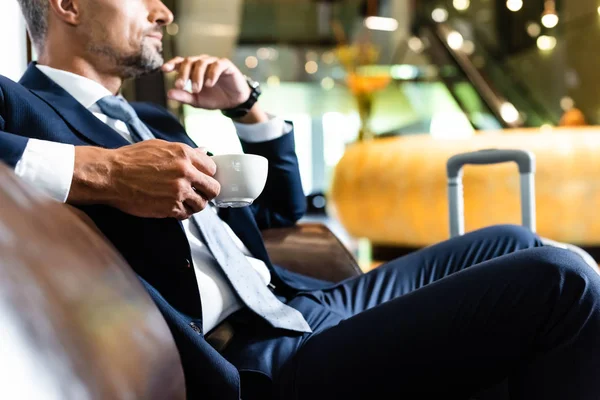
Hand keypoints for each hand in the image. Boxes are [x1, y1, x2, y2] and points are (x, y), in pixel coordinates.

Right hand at [68, 140, 219, 219]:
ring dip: (195, 204)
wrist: (110, 175)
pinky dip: (182, 212)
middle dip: (207, 192)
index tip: (203, 178)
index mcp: (184, 154)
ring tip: (184, 201)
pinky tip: (173, 206)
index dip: (208, 174)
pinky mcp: (170, 207)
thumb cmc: (131, 159)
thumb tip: (204, 152)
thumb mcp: (160, 147)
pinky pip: (186, 214)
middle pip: (213, 188)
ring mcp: (178, 191)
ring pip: (201, 204)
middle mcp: (185, 172)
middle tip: (199, 193)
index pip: (212, 168)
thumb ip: (185, 152)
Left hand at [162, 55, 250, 109]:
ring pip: (202, 63)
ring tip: (196, 89)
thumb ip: (183, 96)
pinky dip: (212, 74)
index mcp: (193, 69)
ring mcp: (214, 62)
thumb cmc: (215, 98)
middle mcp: (202, 63)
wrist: (234, 102)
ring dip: (197, 76)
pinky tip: (209, 84)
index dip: (172, 64)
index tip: (164, 70)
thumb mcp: (197, 100)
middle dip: (183, 74)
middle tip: (180, 86)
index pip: (180, 62)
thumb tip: (169, 93)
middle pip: (189, 61)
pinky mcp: (226, 65)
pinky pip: (217, 65)